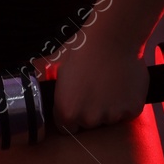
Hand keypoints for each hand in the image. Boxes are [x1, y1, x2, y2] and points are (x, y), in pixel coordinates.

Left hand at [30, 28, 147, 134]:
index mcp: (67, 111)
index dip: (72, 115)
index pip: (67, 127)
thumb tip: (30, 71)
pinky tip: (124, 84)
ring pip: (110, 118)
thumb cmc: (84, 47)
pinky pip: (128, 112)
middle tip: (96, 88)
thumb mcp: (57, 62)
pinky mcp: (132, 110)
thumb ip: (44, 74)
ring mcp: (112, 116)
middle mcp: (89, 119)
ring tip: (111, 83)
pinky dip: (128, 102)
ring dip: (110, 107)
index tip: (78, 102)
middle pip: (89, 124)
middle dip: (91, 111)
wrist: (114, 36)